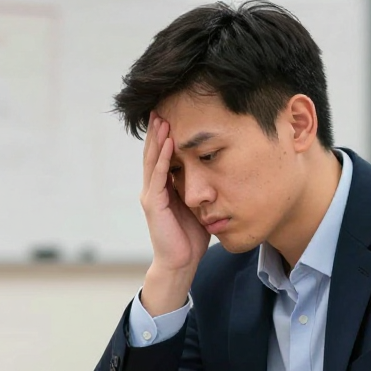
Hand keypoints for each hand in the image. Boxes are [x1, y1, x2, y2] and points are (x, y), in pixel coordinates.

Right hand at [139, 113, 210, 314]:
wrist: (181, 263)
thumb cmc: (191, 238)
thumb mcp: (198, 206)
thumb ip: (201, 189)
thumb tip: (218, 172)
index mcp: (163, 188)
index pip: (162, 156)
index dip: (165, 136)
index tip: (171, 114)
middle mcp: (154, 189)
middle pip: (154, 153)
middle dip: (157, 130)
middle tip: (161, 106)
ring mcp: (152, 196)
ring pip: (153, 160)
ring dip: (158, 139)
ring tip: (163, 118)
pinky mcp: (154, 205)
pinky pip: (158, 176)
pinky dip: (163, 158)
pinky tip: (168, 143)